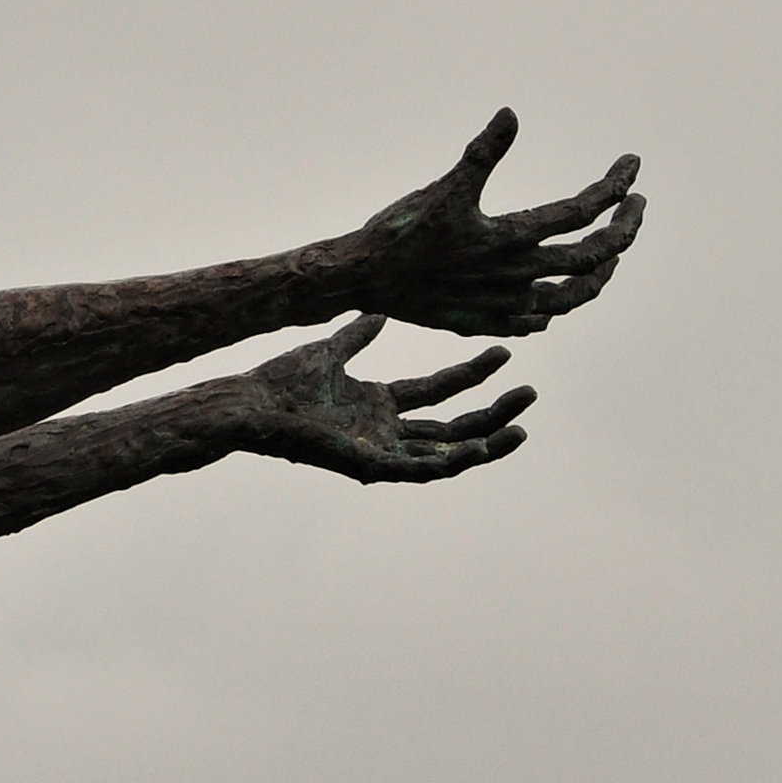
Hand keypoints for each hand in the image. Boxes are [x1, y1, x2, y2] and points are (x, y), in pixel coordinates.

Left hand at [220, 315, 534, 483]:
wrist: (252, 405)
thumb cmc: (281, 382)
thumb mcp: (331, 351)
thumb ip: (358, 335)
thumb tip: (380, 311)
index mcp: (378, 405)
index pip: (439, 391)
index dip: (473, 374)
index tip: (504, 352)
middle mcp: (385, 432)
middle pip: (454, 426)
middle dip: (493, 411)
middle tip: (529, 393)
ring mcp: (381, 452)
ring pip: (448, 454)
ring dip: (487, 443)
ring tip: (522, 427)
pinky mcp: (371, 467)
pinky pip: (421, 471)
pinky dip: (453, 463)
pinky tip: (480, 448)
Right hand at [351, 110, 641, 335]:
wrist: (361, 279)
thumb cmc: (399, 232)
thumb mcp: (444, 188)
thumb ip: (483, 153)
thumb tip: (511, 113)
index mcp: (511, 239)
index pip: (583, 212)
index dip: (614, 187)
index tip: (632, 165)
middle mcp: (516, 276)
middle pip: (592, 259)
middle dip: (624, 230)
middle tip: (636, 204)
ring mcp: (503, 304)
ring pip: (572, 298)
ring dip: (598, 274)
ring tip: (609, 254)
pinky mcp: (484, 320)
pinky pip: (535, 321)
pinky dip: (553, 306)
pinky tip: (552, 293)